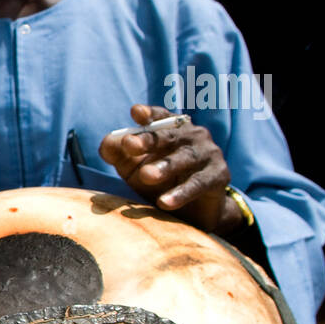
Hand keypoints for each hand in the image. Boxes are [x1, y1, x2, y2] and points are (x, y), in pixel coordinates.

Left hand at [98, 104, 240, 232]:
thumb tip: (106, 144)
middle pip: (169, 135)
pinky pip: (198, 183)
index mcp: (171, 128)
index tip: (135, 112)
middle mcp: (192, 136)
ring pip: (184, 158)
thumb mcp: (133, 167)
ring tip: (146, 176)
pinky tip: (164, 202)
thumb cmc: (159, 181)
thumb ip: (118, 153)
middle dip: (149, 139)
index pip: (160, 116)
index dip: (149, 114)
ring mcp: (208, 153)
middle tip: (130, 145)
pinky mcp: (218, 176)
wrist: (192, 210)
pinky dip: (181, 192)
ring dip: (165, 166)